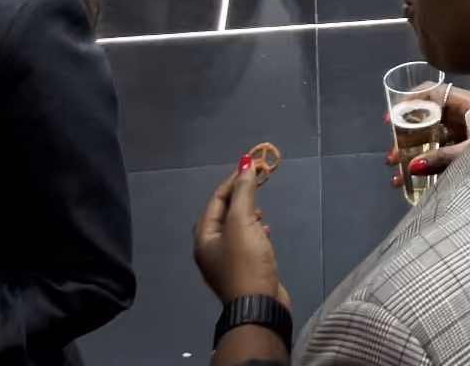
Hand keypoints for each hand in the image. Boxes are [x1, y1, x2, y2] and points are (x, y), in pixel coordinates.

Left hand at [194, 161, 289, 306]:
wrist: (258, 306)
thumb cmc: (246, 262)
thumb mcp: (243, 222)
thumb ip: (243, 192)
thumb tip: (245, 163)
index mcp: (204, 238)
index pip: (216, 201)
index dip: (232, 182)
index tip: (250, 166)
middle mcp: (210, 250)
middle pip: (222, 215)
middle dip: (238, 198)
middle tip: (254, 186)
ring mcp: (225, 262)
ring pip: (233, 229)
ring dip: (246, 215)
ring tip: (260, 210)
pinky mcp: (241, 271)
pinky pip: (244, 243)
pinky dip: (254, 231)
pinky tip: (265, 230)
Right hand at [384, 82, 469, 187]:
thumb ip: (444, 157)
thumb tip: (412, 166)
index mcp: (466, 104)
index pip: (433, 93)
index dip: (410, 102)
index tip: (390, 119)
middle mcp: (463, 114)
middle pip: (428, 118)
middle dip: (406, 137)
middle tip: (391, 156)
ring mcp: (465, 132)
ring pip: (432, 138)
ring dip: (413, 153)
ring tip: (397, 174)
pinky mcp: (467, 147)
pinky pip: (442, 151)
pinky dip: (428, 162)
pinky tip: (414, 180)